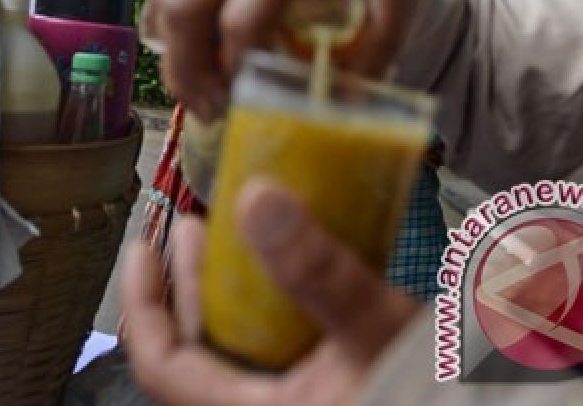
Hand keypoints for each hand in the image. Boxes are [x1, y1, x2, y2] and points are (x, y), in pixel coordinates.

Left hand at [121, 180, 421, 405]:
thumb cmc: (440, 401)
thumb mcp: (380, 336)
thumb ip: (317, 272)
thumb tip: (255, 197)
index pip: (163, 366)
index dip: (143, 303)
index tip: (142, 245)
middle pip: (202, 350)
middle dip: (193, 282)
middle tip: (194, 225)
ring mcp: (302, 404)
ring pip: (245, 350)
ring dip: (236, 291)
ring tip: (238, 232)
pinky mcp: (332, 395)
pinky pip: (286, 354)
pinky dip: (280, 310)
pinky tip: (299, 271)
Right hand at [139, 0, 418, 119]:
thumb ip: (380, 37)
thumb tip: (346, 99)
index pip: (243, 14)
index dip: (236, 67)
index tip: (246, 100)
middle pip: (184, 8)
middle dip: (186, 71)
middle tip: (210, 110)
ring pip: (167, 1)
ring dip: (176, 56)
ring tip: (207, 92)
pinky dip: (176, 31)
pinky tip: (202, 56)